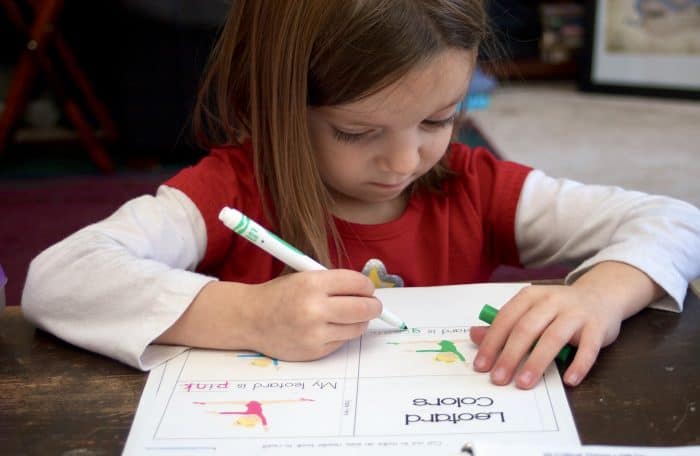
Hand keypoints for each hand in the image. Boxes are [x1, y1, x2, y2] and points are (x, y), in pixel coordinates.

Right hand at [244, 269, 380, 360]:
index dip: (367, 286)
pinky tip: (330, 327)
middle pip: (364, 308)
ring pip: (357, 327)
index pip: (358, 284)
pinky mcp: (314, 351)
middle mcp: (314, 308)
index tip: (368, 289)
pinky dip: (342, 334)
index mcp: (312, 283)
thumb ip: (334, 283)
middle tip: (373, 305)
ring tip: (350, 315)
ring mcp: (315, 333)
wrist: (250, 319)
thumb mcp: (304, 277)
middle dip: (374, 306)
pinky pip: (342, 342)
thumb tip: (367, 291)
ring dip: (360, 321)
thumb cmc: (280, 295)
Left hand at [469, 262, 662, 388]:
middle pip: (526, 329)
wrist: (601, 296)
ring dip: (537, 362)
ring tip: (524, 383)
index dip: (491, 343)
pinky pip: (588, 347)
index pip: (506, 319)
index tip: (481, 366)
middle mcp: (552, 301)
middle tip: (498, 379)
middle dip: (509, 355)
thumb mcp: (530, 311)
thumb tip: (474, 335)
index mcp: (530, 296)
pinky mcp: (598, 327)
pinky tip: (568, 380)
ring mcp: (576, 313)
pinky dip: (579, 364)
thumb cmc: (558, 309)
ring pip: (553, 338)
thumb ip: (504, 325)